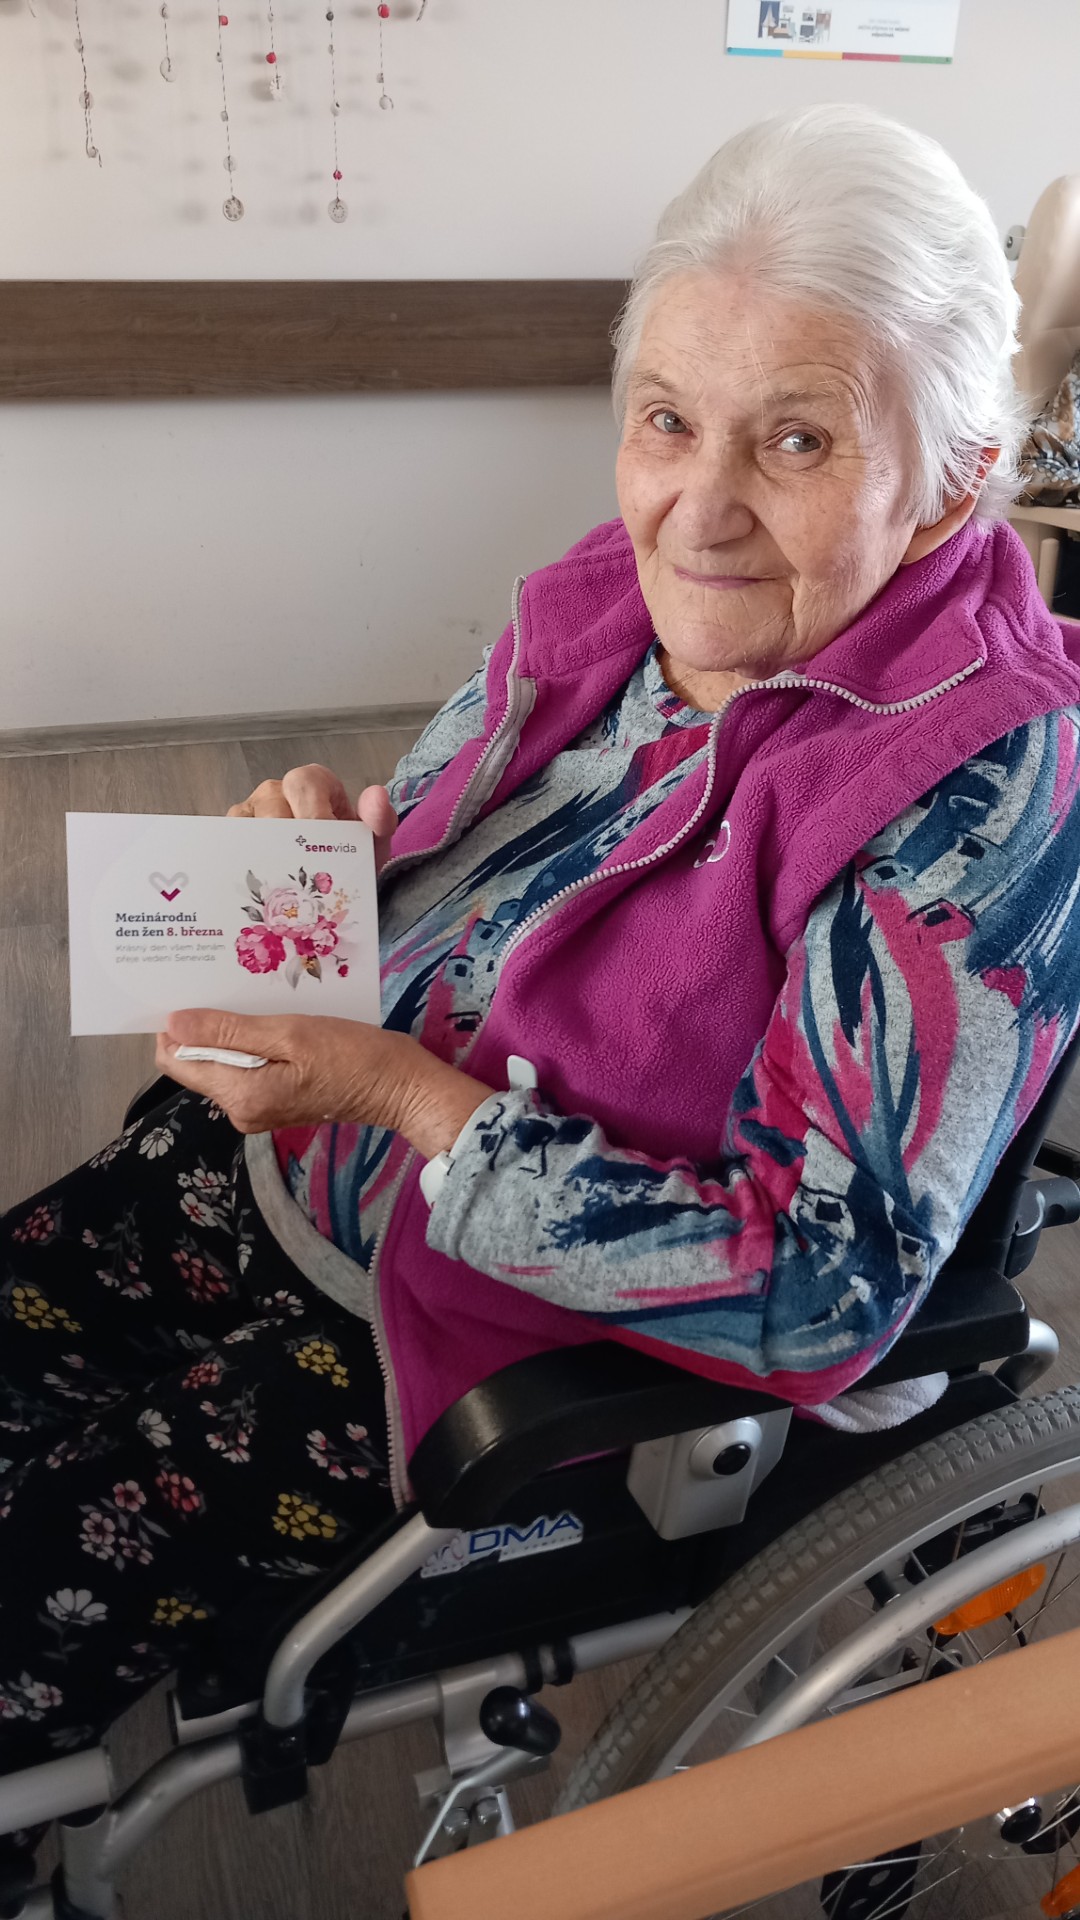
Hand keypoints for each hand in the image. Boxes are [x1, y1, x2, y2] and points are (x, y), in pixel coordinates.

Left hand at [157, 1009, 492, 1155]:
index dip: (176, 1026)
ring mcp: (257, 1109)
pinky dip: (252, 1043)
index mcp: (240, 1095)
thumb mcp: (290, 1033)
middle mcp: (240, 1110)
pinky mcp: (274, 1102)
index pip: (176, 1061)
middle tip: (229, 983)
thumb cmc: (352, 1055)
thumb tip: (172, 1025)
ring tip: (255, 998)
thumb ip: (228, 1032)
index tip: (191, 989)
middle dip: (207, 1026)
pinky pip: (247, 1068)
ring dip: (232, 1032)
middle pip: (199, 1062)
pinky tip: (272, 1020)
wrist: (399, 1086)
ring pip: (223, 1063)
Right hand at [228, 768, 398, 875]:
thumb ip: (380, 820)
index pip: (305, 783)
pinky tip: (258, 887)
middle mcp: (276, 792)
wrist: (334, 892)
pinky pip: (230, 846)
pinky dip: (242, 866)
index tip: (326, 842)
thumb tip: (377, 795)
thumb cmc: (349, 858)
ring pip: (249, 827)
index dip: (315, 812)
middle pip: (274, 807)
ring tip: (284, 885)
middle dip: (291, 840)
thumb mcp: (371, 844)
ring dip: (266, 856)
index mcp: (311, 783)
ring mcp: (250, 813)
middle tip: (305, 870)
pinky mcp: (231, 838)